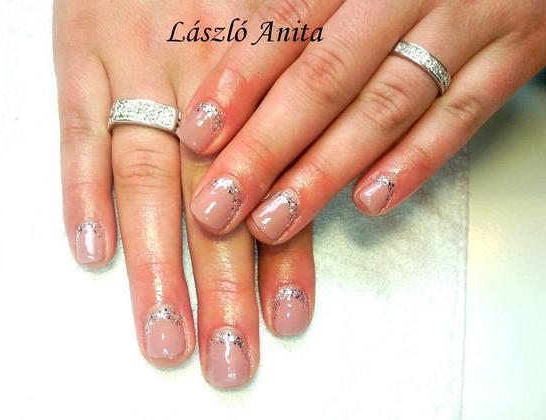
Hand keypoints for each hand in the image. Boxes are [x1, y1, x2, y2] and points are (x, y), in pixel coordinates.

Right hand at [53, 0, 314, 387]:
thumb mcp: (280, 27)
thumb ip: (292, 105)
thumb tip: (304, 191)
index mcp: (265, 78)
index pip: (279, 184)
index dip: (284, 257)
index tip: (287, 321)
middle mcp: (207, 84)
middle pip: (214, 200)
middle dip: (221, 286)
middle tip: (227, 356)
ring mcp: (138, 68)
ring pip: (149, 178)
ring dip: (155, 263)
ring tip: (165, 333)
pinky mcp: (81, 55)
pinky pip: (80, 130)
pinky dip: (81, 191)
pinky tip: (93, 251)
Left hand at [179, 0, 545, 243]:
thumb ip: (304, 11)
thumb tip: (234, 73)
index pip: (286, 24)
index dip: (239, 84)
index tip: (198, 136)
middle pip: (324, 78)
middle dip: (265, 149)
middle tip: (218, 205)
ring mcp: (468, 21)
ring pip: (384, 107)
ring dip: (324, 172)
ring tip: (274, 220)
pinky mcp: (514, 55)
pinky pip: (461, 117)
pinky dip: (414, 162)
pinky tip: (368, 201)